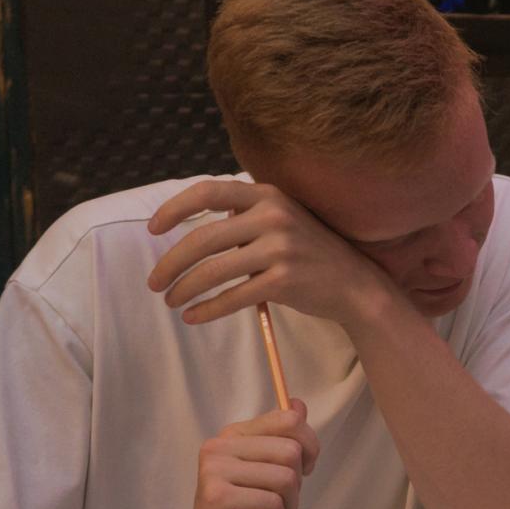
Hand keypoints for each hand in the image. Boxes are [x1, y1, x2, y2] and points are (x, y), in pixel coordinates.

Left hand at [147, 178, 395, 327]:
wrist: (355, 284)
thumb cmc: (310, 253)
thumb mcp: (282, 220)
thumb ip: (244, 216)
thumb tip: (191, 226)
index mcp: (268, 196)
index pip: (208, 192)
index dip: (174, 209)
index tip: (153, 229)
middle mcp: (273, 217)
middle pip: (203, 238)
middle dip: (170, 263)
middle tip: (154, 282)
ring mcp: (280, 249)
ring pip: (213, 270)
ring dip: (184, 289)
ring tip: (171, 301)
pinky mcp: (284, 281)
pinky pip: (232, 297)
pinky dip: (207, 309)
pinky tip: (194, 316)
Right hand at [177, 403, 320, 508]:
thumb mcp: (275, 475)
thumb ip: (284, 441)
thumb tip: (298, 404)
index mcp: (235, 435)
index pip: (290, 419)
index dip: (309, 447)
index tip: (301, 471)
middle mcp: (219, 446)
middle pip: (292, 450)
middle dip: (295, 486)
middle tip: (273, 504)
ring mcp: (214, 469)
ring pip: (285, 478)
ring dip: (286, 506)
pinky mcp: (216, 496)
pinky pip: (272, 503)